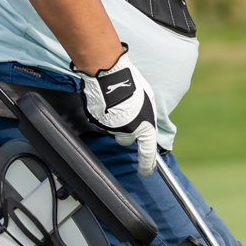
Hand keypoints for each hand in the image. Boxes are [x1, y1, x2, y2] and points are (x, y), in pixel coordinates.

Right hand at [82, 47, 161, 174]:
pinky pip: (102, 121)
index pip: (148, 152)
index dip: (147, 164)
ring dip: (115, 119)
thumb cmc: (131, 84)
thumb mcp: (149, 100)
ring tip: (117, 100)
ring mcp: (110, 128)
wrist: (108, 74)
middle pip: (126, 139)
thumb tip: (146, 126)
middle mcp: (127, 131)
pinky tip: (106, 99)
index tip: (146, 171)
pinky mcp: (96, 121)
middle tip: (127, 113)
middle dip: (127, 131)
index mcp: (144, 127)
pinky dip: (104, 113)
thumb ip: (148, 117)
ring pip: (114, 129)